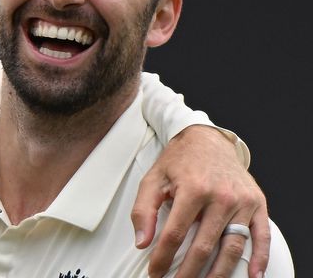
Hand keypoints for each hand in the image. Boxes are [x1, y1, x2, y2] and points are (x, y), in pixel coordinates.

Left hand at [131, 125, 269, 276]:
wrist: (208, 139)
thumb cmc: (179, 161)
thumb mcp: (153, 179)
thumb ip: (144, 210)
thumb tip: (142, 242)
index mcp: (193, 189)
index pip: (176, 234)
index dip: (163, 257)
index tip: (155, 271)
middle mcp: (220, 196)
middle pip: (204, 246)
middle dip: (188, 272)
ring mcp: (242, 201)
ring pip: (232, 246)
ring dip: (218, 272)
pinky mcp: (257, 204)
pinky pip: (261, 236)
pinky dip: (259, 258)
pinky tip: (251, 276)